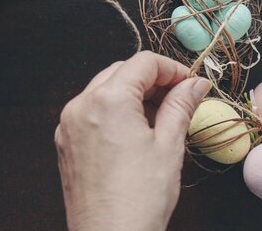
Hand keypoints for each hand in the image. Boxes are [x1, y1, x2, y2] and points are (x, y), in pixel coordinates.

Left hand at [55, 51, 211, 230]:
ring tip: (160, 118)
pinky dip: (115, 110)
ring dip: (134, 93)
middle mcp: (81, 106)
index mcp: (107, 100)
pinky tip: (137, 132)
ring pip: (105, 88)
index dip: (172, 68)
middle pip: (122, 71)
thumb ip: (181, 105)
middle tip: (180, 98)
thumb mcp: (169, 145)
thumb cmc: (139, 199)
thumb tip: (195, 84)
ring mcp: (69, 125)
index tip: (190, 83)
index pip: (143, 62)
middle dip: (152, 79)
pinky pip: (92, 111)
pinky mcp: (66, 143)